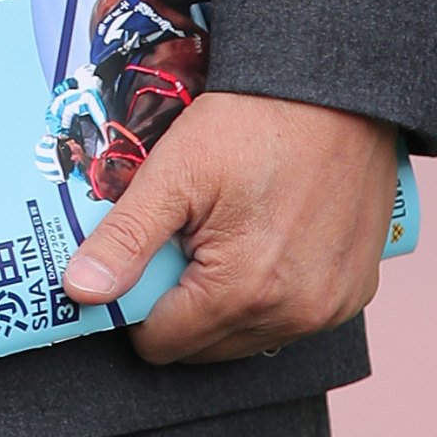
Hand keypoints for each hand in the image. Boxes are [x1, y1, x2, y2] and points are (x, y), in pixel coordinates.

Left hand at [58, 89, 396, 364]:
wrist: (337, 89)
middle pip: (205, 347)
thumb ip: (125, 239)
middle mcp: (294, 314)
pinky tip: (269, 239)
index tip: (144, 260)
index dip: (140, 305)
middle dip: (183, 303)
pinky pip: (294, 318)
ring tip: (228, 233)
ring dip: (227, 300)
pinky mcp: (354, 292)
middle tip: (186, 239)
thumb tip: (81, 292)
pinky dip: (272, 292)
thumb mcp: (175, 172)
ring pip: (248, 336)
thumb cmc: (254, 123)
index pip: (162, 343)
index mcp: (242, 292)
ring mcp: (331, 306)